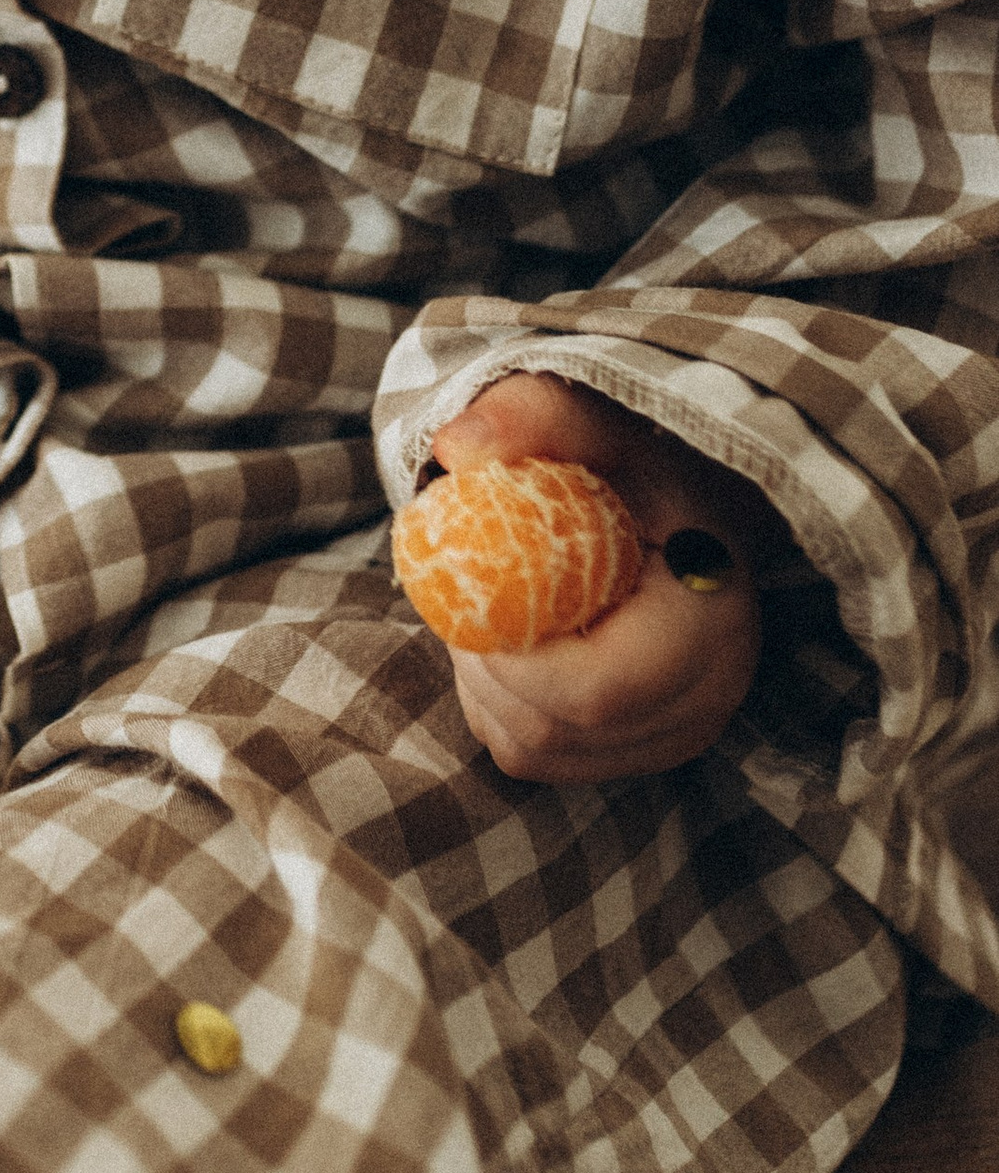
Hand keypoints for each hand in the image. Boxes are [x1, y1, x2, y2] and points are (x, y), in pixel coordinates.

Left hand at [425, 373, 776, 784]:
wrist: (667, 507)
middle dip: (483, 665)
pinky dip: (494, 702)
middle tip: (463, 594)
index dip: (512, 659)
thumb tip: (457, 449)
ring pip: (534, 747)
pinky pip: (532, 753)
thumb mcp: (590, 422)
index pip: (598, 692)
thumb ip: (530, 418)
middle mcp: (706, 698)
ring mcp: (671, 737)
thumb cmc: (627, 462)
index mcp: (714, 621)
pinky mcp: (631, 754)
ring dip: (482, 682)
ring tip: (492, 607)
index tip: (471, 593)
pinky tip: (511, 642)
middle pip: (555, 728)